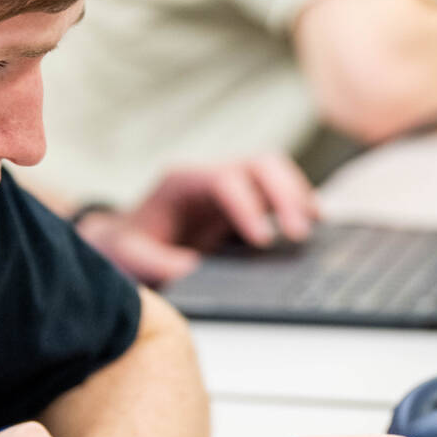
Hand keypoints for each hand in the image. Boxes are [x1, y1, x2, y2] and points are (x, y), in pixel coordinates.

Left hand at [75, 155, 319, 285]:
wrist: (122, 244)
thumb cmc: (124, 247)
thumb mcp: (128, 256)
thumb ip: (156, 262)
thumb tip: (193, 271)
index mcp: (182, 183)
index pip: (225, 180)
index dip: (248, 207)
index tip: (263, 241)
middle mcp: (210, 178)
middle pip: (260, 165)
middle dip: (285, 194)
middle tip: (300, 233)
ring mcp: (230, 189)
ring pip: (275, 173)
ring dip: (297, 195)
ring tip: (314, 225)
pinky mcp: (243, 205)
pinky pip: (277, 194)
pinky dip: (297, 204)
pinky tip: (310, 226)